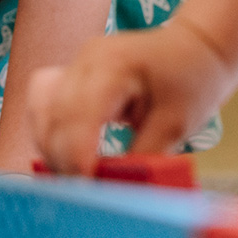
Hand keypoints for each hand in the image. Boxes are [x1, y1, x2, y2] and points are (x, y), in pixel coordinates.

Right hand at [27, 17, 236, 173]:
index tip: (86, 187)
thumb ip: (142, 155)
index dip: (76, 155)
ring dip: (50, 147)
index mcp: (114, 65)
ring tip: (72, 176)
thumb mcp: (176, 124)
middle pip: (54, 115)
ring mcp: (75, 63)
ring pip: (41, 110)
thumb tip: (114, 188)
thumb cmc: (194, 79)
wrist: (197, 45)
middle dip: (62, 158)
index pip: (79, 114)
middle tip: (81, 192)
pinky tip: (62, 153)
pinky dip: (48, 131)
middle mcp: (86, 59)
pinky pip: (43, 102)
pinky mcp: (71, 73)